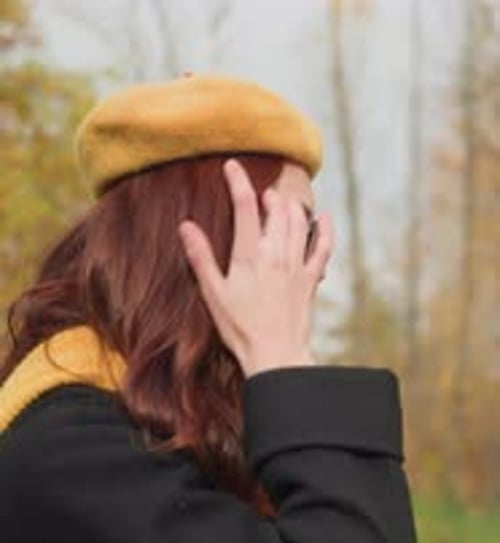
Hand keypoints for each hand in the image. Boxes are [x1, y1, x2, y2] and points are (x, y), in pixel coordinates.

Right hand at [177, 157, 333, 376]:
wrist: (276, 354)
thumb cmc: (240, 328)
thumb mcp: (214, 294)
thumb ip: (201, 258)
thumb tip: (186, 226)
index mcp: (249, 256)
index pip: (244, 207)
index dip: (238, 182)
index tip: (232, 166)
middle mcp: (276, 255)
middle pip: (277, 210)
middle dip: (269, 195)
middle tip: (261, 193)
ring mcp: (296, 266)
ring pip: (299, 223)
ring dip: (291, 206)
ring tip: (283, 201)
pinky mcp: (310, 280)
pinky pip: (322, 248)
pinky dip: (325, 230)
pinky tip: (324, 218)